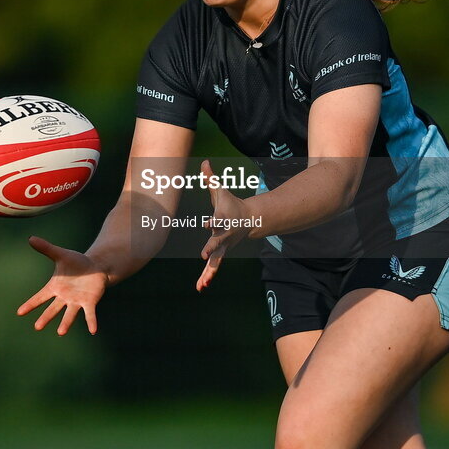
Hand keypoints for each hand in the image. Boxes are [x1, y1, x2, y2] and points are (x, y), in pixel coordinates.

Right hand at [16, 236, 107, 334]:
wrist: (95, 267)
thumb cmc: (76, 263)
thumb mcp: (61, 254)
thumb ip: (46, 249)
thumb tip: (30, 238)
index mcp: (55, 287)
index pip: (40, 297)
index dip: (30, 304)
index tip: (20, 312)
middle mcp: (64, 297)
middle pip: (53, 309)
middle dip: (45, 317)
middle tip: (37, 327)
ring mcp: (76, 301)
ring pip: (70, 314)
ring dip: (66, 323)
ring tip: (61, 332)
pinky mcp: (90, 302)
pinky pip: (89, 313)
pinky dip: (91, 321)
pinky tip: (93, 330)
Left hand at [196, 160, 252, 291]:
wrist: (248, 219)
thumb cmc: (230, 204)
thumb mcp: (221, 190)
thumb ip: (211, 178)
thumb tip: (204, 161)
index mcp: (222, 219)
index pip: (216, 220)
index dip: (211, 221)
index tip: (206, 224)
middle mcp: (223, 234)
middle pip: (216, 243)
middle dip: (210, 249)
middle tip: (203, 255)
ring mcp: (223, 246)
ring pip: (216, 261)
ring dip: (208, 273)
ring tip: (201, 285)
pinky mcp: (221, 253)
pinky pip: (214, 267)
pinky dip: (207, 276)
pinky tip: (200, 287)